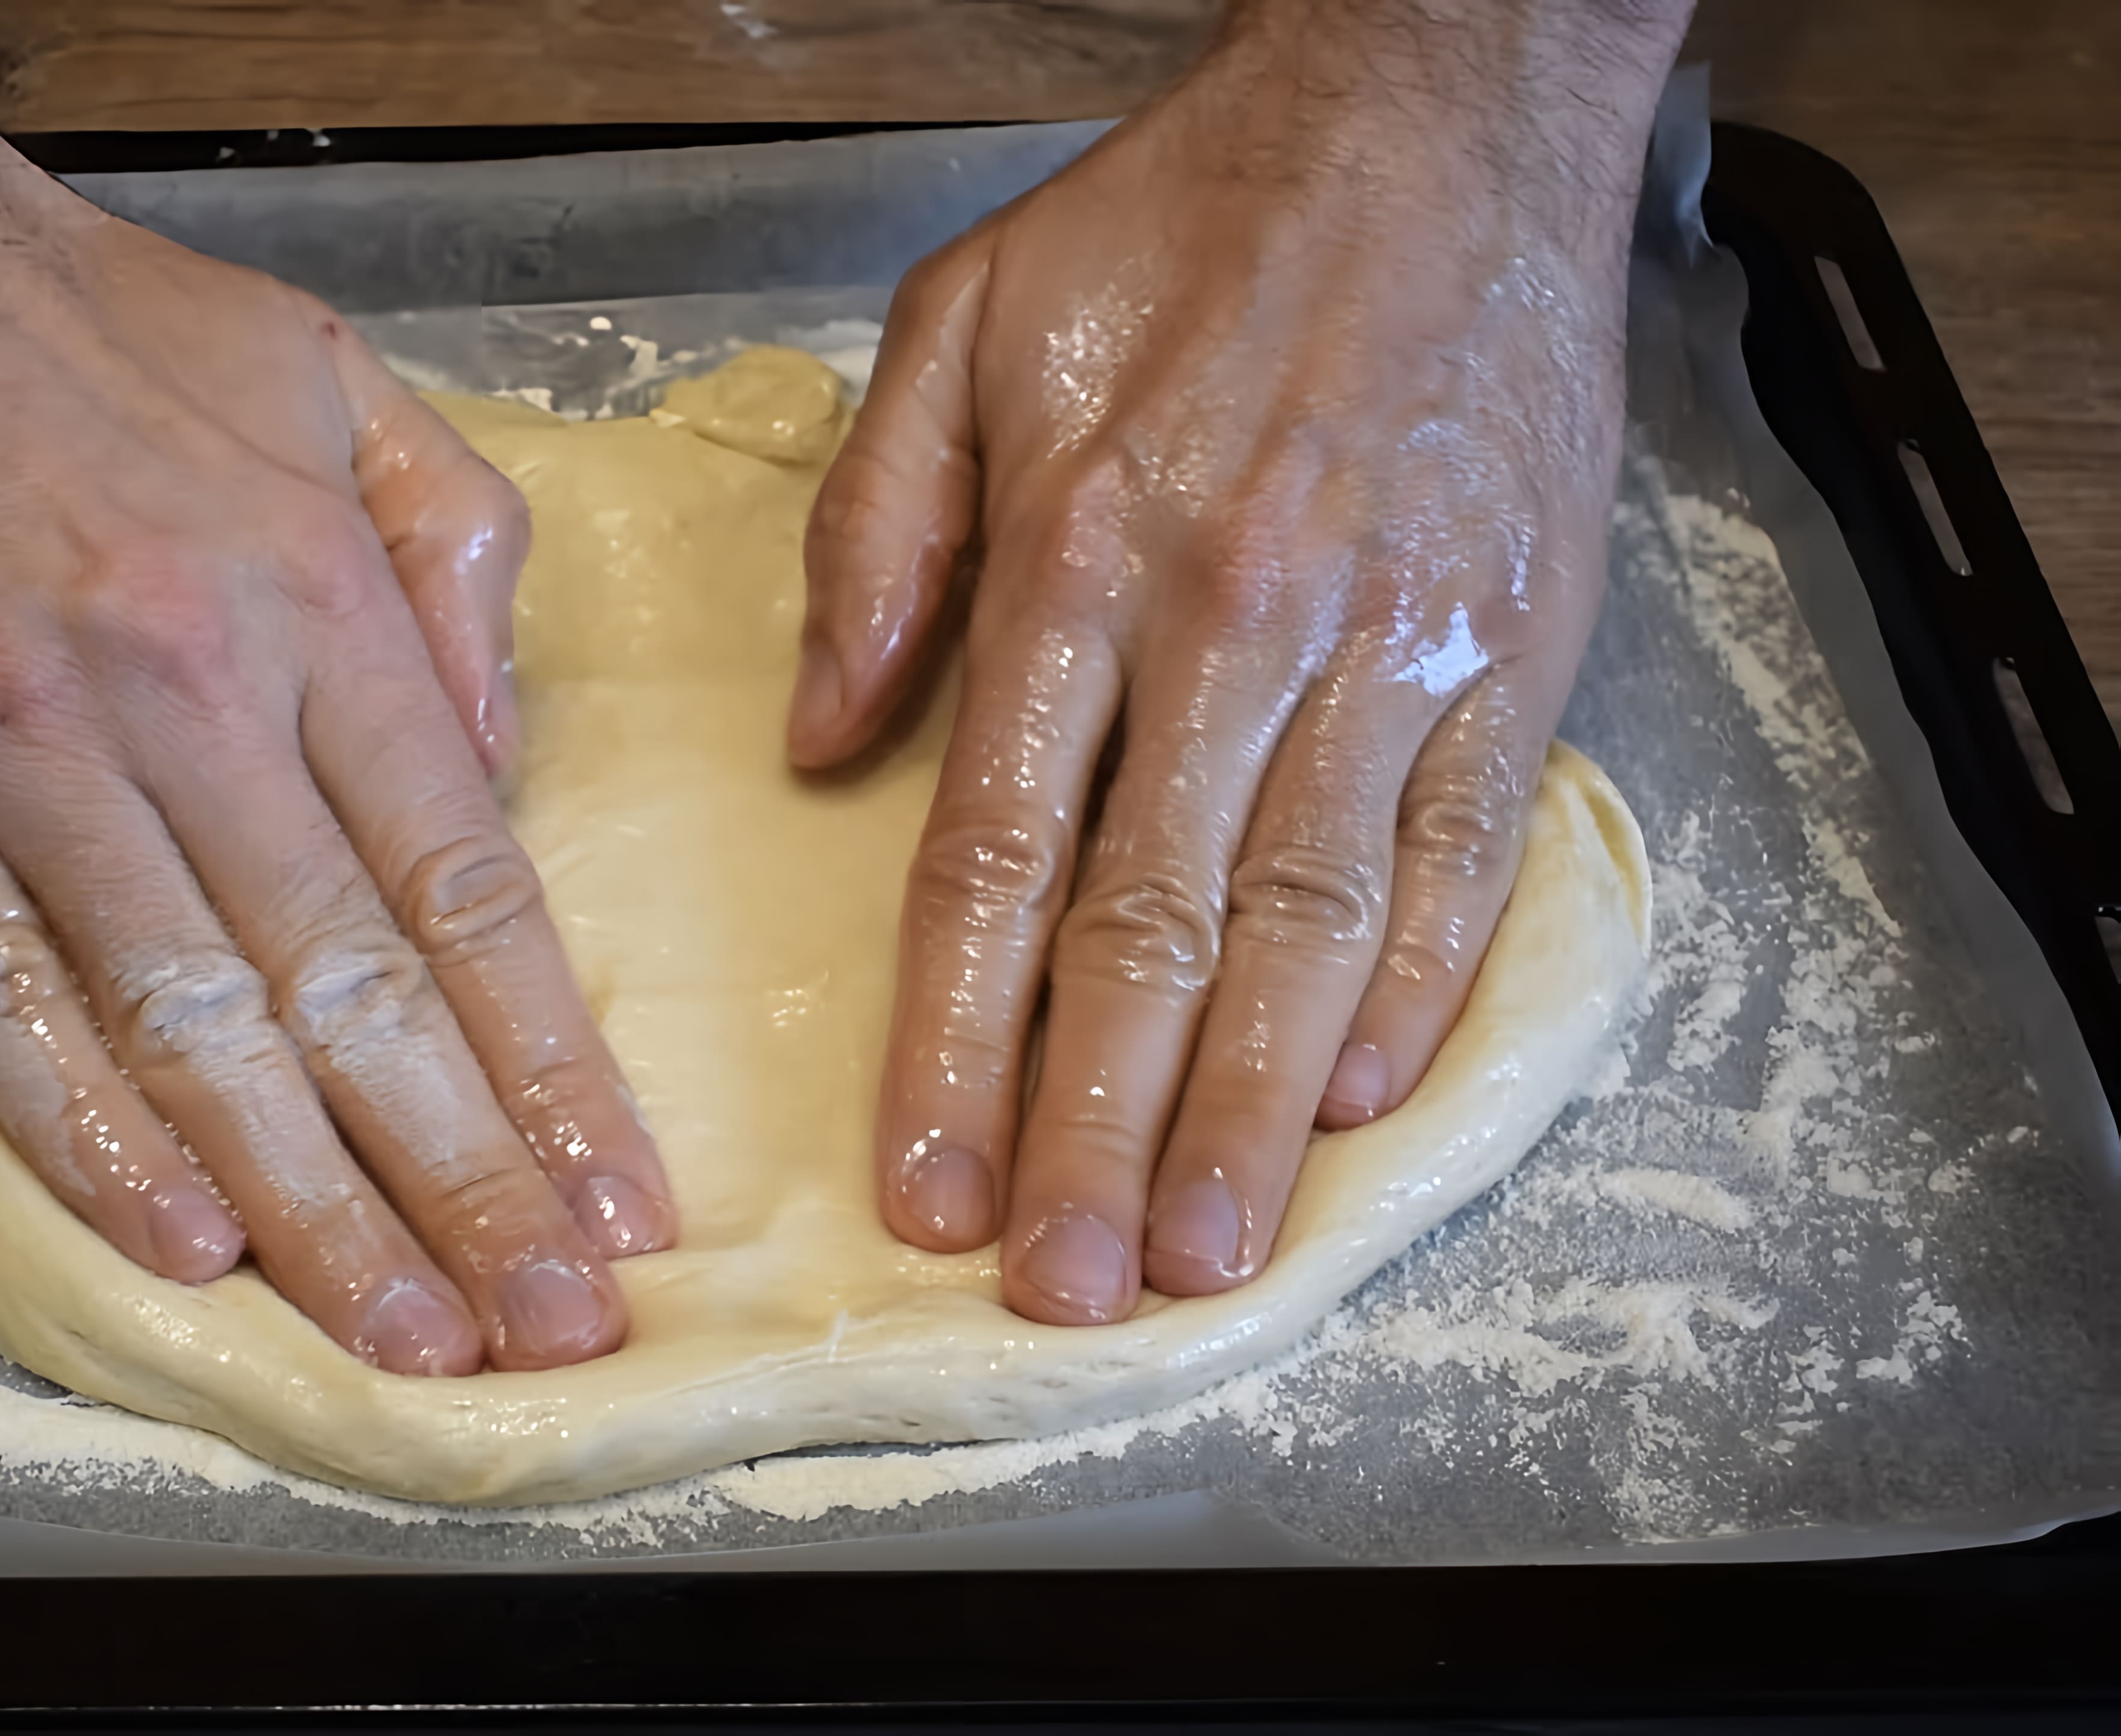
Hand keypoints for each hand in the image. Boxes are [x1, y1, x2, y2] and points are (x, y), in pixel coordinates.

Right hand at [0, 4, 673, 1372]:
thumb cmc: (75, 314)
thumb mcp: (329, 376)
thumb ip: (451, 558)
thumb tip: (487, 766)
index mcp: (299, 599)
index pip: (462, 883)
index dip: (549, 1063)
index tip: (617, 1193)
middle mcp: (168, 689)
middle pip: (350, 990)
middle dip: (464, 1181)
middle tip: (551, 1326)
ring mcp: (5, 752)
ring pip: (189, 1028)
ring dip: (310, 1205)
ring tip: (408, 1333)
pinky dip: (85, 1137)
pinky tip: (183, 1244)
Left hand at [793, 0, 1688, 1321]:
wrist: (1438, 112)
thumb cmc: (1183, 221)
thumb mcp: (960, 323)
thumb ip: (875, 537)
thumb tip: (815, 735)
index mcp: (1080, 557)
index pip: (995, 854)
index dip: (956, 1041)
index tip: (926, 1185)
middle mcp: (1234, 621)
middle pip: (1147, 928)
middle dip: (1094, 1127)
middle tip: (1059, 1290)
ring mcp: (1390, 641)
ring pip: (1306, 921)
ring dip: (1247, 1105)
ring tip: (1201, 1254)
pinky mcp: (1512, 643)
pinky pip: (1459, 850)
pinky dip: (1415, 984)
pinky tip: (1352, 1101)